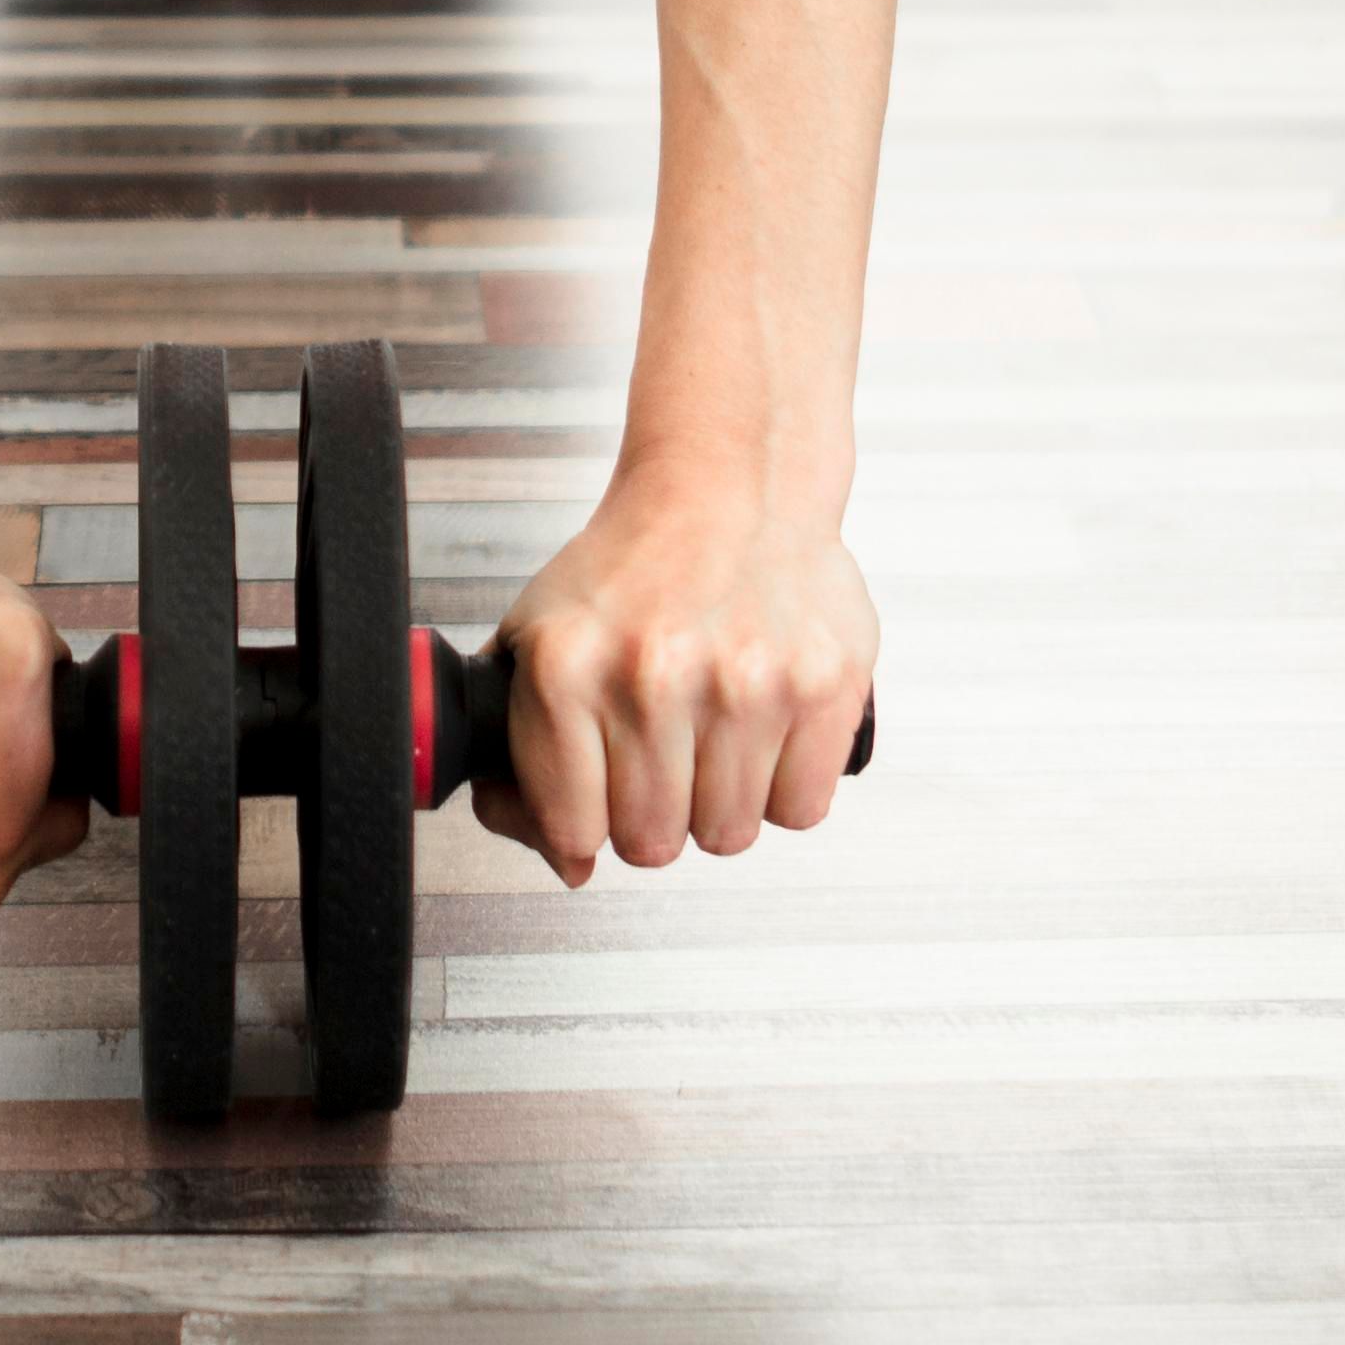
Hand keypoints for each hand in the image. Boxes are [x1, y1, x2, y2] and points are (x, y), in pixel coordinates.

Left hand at [475, 474, 876, 885]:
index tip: (597, 793)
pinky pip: (799, 810)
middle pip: (653, 843)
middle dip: (655, 813)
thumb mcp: (538, 638)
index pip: (573, 831)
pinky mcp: (821, 687)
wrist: (729, 482)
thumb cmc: (634, 567)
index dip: (585, 823)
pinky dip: (784, 786)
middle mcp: (654, 676)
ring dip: (720, 800)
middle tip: (662, 754)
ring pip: (728, 835)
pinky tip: (763, 727)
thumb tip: (569, 862)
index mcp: (568, 667)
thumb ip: (524, 756)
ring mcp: (744, 684)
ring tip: (714, 729)